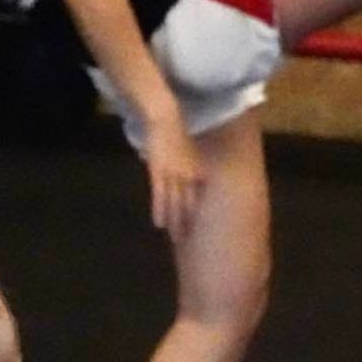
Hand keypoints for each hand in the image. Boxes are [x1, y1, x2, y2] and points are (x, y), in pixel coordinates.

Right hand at [144, 110, 205, 240]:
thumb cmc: (177, 131)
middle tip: (190, 243)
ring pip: (176, 204)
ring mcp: (173, 175)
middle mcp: (188, 176)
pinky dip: (159, 211)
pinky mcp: (158, 172)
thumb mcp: (190, 151)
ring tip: (176, 239)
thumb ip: (192, 165)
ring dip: (176, 223)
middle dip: (189, 224)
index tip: (202, 231)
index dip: (198, 215)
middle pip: (190, 206)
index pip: (199, 199)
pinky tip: (159, 225)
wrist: (166, 118)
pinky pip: (160, 196)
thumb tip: (196, 178)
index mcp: (197, 171)